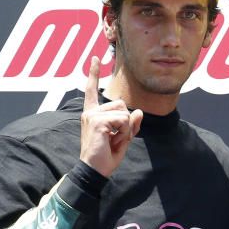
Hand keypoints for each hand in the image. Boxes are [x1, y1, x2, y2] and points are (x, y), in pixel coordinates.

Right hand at [79, 57, 142, 176]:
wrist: (95, 170)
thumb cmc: (106, 155)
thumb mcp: (124, 138)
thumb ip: (131, 125)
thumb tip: (138, 112)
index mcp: (93, 113)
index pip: (92, 90)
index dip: (94, 74)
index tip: (95, 58)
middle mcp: (90, 112)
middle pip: (122, 104)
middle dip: (126, 123)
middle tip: (116, 138)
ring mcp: (92, 116)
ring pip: (124, 113)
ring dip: (126, 129)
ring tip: (113, 141)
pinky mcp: (97, 122)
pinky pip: (123, 121)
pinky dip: (125, 133)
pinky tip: (112, 141)